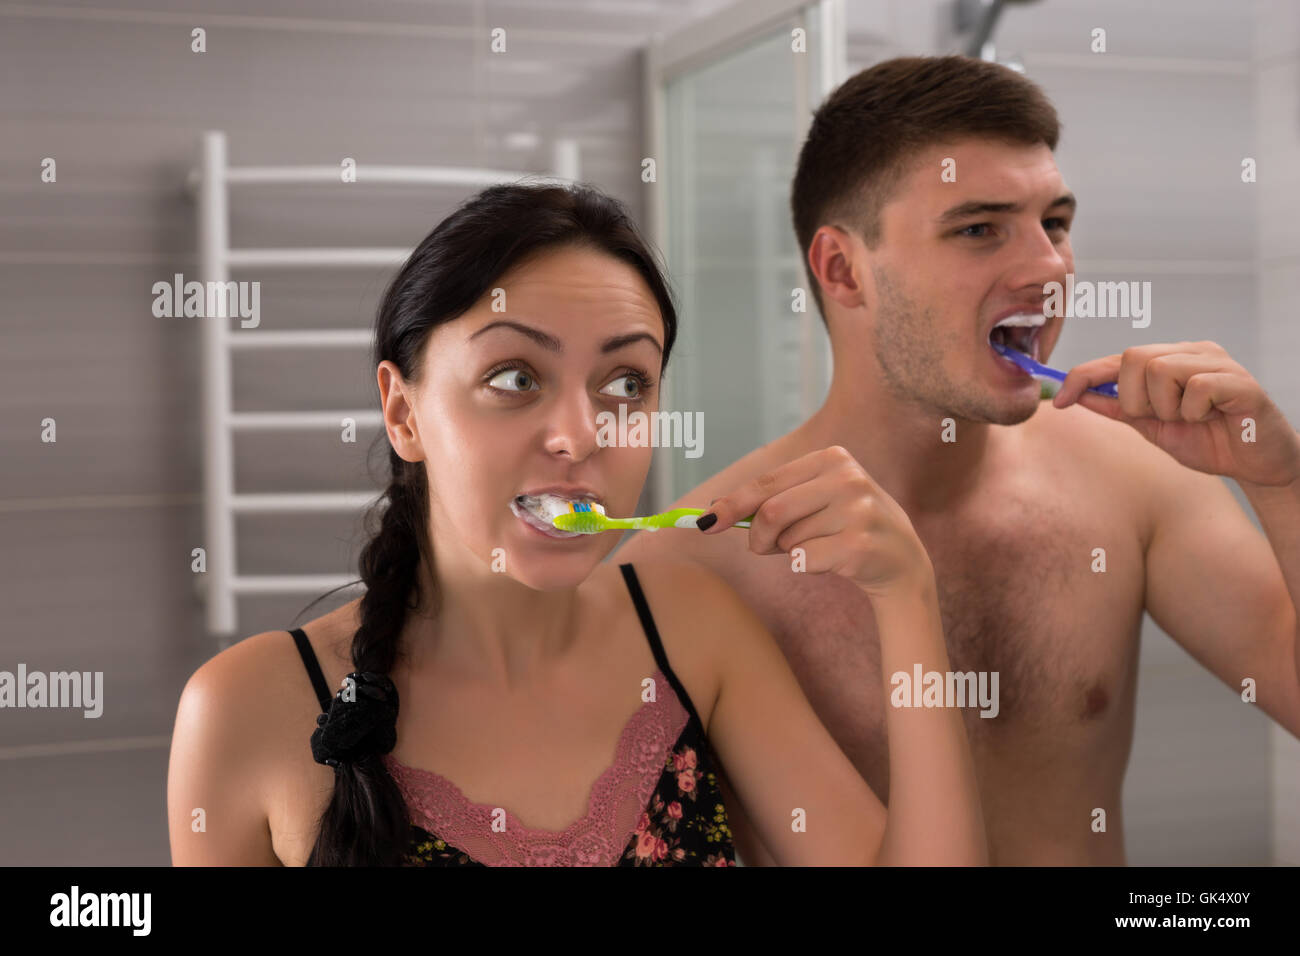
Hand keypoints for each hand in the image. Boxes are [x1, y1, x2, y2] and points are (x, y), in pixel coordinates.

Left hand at [697, 446, 933, 597]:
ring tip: (819, 547)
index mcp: (832, 459)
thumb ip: (771, 502)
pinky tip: (833, 561)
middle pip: (771, 512)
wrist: (901, 560)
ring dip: (790, 552)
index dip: (732, 504)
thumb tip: (713, 513)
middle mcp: (847, 478)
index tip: (704, 522)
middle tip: (762, 548)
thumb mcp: (815, 502)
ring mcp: (857, 511)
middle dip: (758, 537)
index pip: (767, 483)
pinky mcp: (859, 544)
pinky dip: (806, 567)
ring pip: (789, 540)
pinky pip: (804, 561)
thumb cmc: (846, 527)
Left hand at [1053, 341, 1299, 487]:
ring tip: (1191, 418)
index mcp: (1170, 358)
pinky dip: (1193, 412)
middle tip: (1160, 418)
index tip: (1059, 402)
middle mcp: (1193, 352)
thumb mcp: (1151, 427)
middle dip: (1133, 399)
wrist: (1255, 465)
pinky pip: (1194, 387)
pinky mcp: (1239, 380)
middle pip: (1133, 358)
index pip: (1117, 358)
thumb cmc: (1207, 441)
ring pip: (1160, 369)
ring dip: (1165, 407)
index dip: (1083, 376)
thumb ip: (1117, 409)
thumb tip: (1076, 396)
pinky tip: (1212, 418)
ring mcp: (1217, 362)